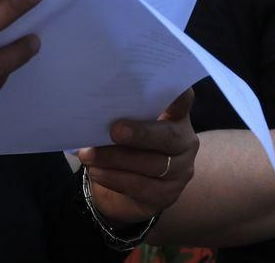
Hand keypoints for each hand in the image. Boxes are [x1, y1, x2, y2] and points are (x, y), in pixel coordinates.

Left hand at [75, 89, 197, 225]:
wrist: (125, 186)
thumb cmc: (125, 144)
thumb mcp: (126, 125)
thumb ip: (122, 115)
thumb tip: (95, 108)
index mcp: (176, 116)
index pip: (182, 101)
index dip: (179, 95)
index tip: (167, 80)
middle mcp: (185, 141)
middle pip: (169, 137)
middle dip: (141, 134)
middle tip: (114, 131)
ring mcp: (181, 170)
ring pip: (154, 165)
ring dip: (117, 159)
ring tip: (89, 155)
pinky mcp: (169, 195)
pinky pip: (142, 187)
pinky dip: (115, 179)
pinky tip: (97, 171)